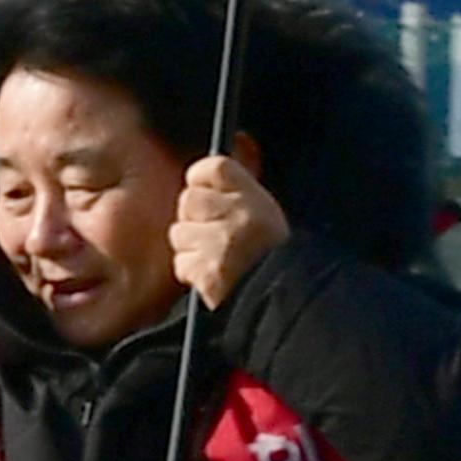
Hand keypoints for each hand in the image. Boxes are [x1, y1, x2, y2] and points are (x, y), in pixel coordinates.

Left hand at [171, 153, 289, 309]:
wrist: (282, 301)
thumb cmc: (271, 258)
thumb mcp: (266, 214)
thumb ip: (237, 192)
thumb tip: (216, 160)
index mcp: (256, 199)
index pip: (214, 168)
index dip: (200, 178)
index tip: (203, 191)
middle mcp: (238, 217)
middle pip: (188, 200)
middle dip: (193, 218)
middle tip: (211, 235)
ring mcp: (220, 244)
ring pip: (179, 233)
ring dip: (190, 248)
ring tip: (215, 259)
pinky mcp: (207, 272)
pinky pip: (181, 264)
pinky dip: (191, 273)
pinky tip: (212, 277)